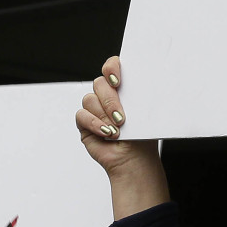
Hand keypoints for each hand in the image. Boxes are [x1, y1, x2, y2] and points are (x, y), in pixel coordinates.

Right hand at [74, 57, 169, 219]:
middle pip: (99, 83)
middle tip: (121, 117)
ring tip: (117, 130)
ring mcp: (95, 108)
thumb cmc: (142, 137)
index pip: (112, 67)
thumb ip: (139, 94)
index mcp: (123, 88)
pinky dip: (94, 124)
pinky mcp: (85, 122)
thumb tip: (145, 80)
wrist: (133, 160)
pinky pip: (82, 115)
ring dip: (104, 115)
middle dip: (110, 100)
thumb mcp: (145, 112)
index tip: (118, 81)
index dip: (112, 68)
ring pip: (89, 99)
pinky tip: (106, 133)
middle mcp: (107, 96)